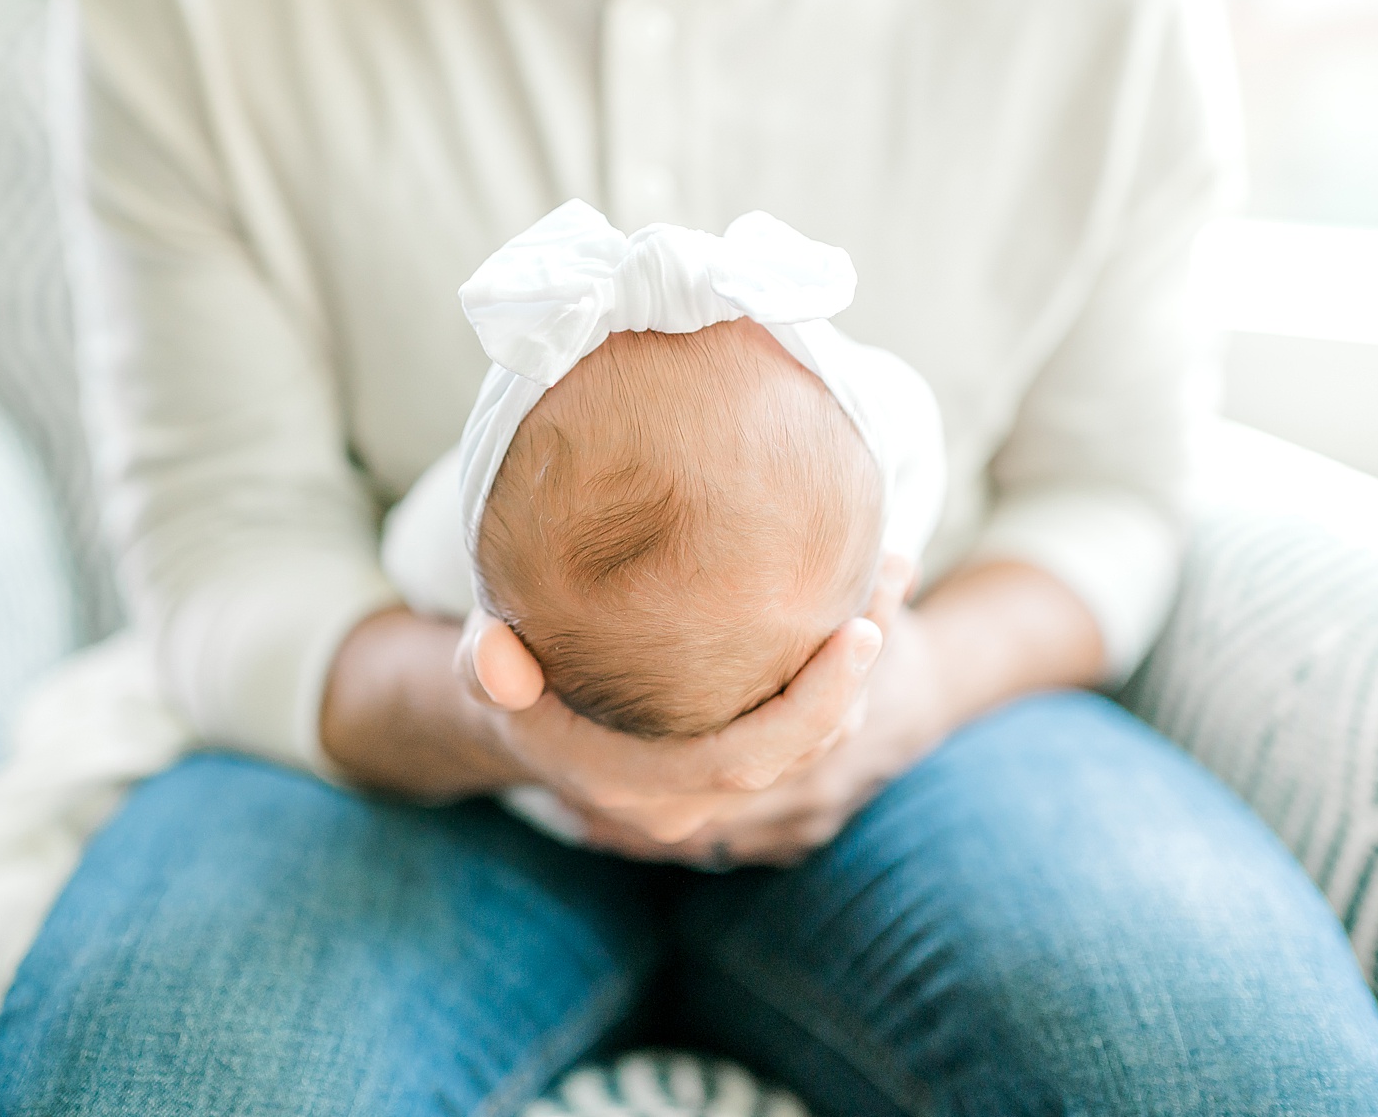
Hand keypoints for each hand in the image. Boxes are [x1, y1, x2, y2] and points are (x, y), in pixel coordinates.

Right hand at [459, 555, 914, 847]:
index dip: (812, 707)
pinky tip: (867, 596)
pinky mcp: (742, 768)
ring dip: (868, 666)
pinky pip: (815, 733)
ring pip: (822, 745)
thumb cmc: (513, 681)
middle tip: (892, 579)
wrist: (524, 721)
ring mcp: (720, 795)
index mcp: (635, 787)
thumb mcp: (485, 669)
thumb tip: (493, 659)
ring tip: (892, 570)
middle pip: (805, 754)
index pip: (747, 762)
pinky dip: (849, 672)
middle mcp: (687, 807)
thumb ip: (487, 666)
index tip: (859, 632)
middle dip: (860, 674)